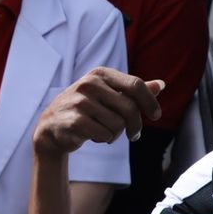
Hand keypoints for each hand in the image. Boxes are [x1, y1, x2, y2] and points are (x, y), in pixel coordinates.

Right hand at [33, 69, 164, 156]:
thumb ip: (133, 90)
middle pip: (130, 108)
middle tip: (134, 135)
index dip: (150, 102)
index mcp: (100, 74)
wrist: (51, 126)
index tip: (155, 115)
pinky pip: (105, 135)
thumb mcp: (108, 95)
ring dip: (116, 134)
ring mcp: (80, 102)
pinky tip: (94, 136)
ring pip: (118, 124)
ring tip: (105, 131)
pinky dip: (104, 139)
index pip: (136, 85)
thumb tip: (161, 85)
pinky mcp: (75, 120)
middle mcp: (90, 84)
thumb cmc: (85, 109)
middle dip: (136, 125)